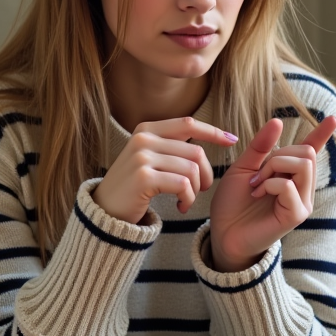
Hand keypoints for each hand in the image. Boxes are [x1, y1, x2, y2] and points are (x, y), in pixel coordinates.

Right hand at [92, 117, 239, 223]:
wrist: (104, 212)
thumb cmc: (132, 188)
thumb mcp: (148, 159)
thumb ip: (170, 146)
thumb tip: (207, 138)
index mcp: (146, 129)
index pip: (188, 123)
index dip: (213, 131)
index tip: (231, 139)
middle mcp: (143, 139)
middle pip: (195, 152)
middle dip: (206, 174)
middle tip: (201, 190)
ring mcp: (142, 157)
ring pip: (192, 170)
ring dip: (196, 191)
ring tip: (186, 201)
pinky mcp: (143, 178)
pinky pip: (183, 185)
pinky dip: (188, 199)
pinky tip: (181, 207)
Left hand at [208, 116, 335, 272]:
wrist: (223, 230)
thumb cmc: (233, 202)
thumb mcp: (244, 167)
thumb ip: (261, 146)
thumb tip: (278, 121)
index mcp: (290, 173)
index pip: (311, 150)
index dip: (322, 133)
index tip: (333, 118)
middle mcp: (302, 187)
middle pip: (307, 152)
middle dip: (279, 155)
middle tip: (257, 175)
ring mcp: (302, 201)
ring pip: (303, 165)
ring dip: (274, 168)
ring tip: (257, 184)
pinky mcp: (296, 214)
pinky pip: (289, 185)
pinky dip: (270, 184)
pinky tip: (258, 194)